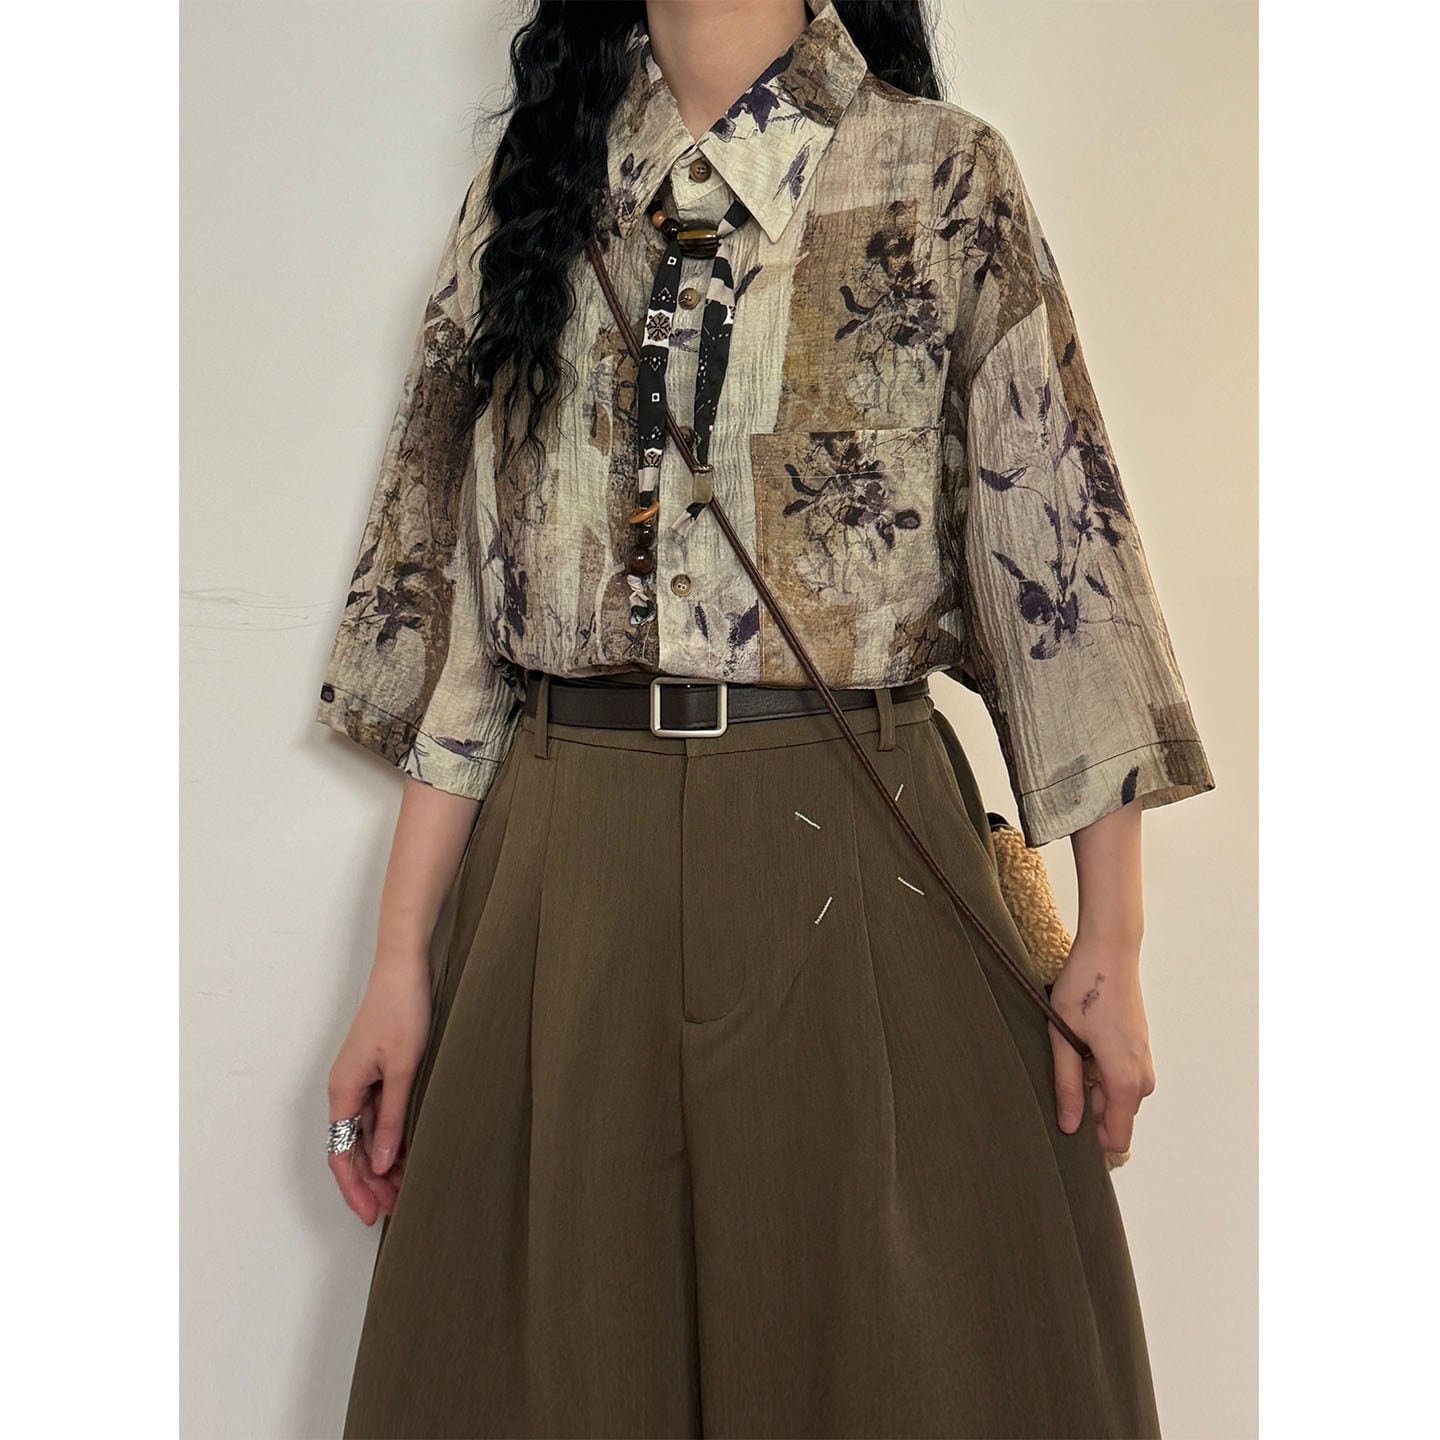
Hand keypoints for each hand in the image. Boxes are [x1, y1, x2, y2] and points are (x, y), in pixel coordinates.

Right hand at [327, 958, 431, 1224]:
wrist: (403, 971)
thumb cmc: (402, 1011)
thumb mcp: (403, 1070)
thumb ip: (392, 1118)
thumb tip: (383, 1163)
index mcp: (343, 1091)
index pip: (342, 1155)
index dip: (356, 1188)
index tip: (372, 1215)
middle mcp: (345, 1090)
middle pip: (351, 1150)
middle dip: (370, 1184)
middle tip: (394, 1211)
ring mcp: (361, 1081)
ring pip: (365, 1136)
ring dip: (382, 1164)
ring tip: (404, 1190)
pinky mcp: (377, 1073)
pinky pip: (377, 1117)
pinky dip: (390, 1139)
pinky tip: (408, 1154)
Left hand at [1045, 933, 1155, 1153]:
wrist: (1111, 952)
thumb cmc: (1084, 989)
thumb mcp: (1063, 1037)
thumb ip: (1068, 1085)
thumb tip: (1069, 1127)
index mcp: (1124, 1079)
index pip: (1117, 1139)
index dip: (1091, 1143)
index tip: (1063, 1129)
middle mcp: (1141, 1076)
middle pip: (1114, 1120)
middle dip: (1087, 1113)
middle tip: (1059, 1079)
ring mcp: (1143, 1062)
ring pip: (1116, 1098)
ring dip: (1091, 1090)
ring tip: (1069, 1055)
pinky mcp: (1139, 1050)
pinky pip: (1119, 1079)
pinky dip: (1099, 1074)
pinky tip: (1081, 1046)